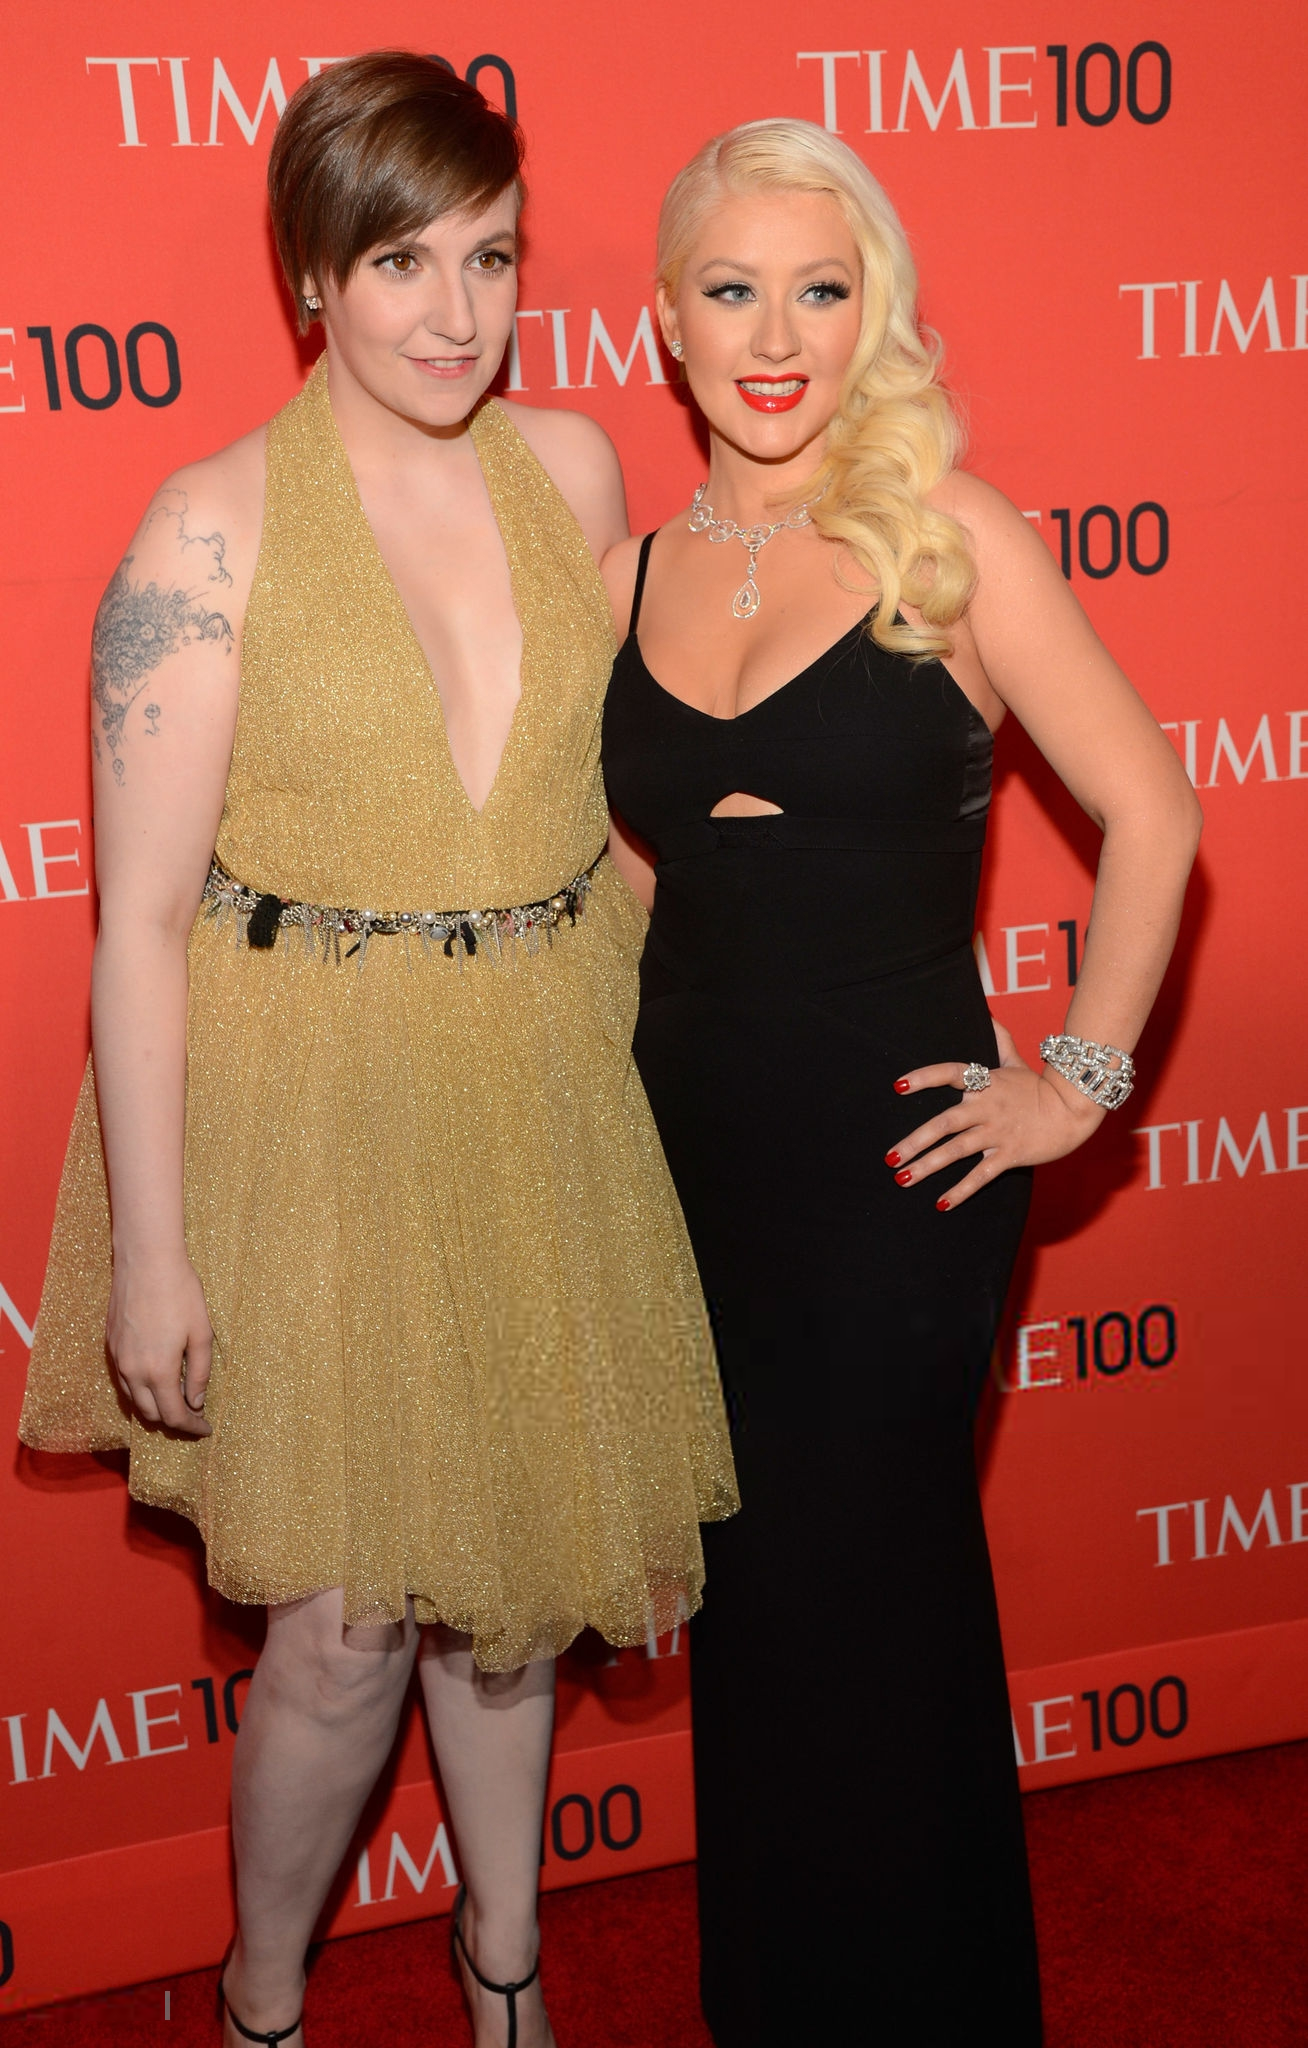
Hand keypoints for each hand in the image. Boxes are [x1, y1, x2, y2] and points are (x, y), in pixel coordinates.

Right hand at [106, 1251, 213, 1434]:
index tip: (206, 1429)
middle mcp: (132, 1371)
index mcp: (158, 1371)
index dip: (192, 1427)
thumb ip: (199, 1373)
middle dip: (173, 1422)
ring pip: (134, 1401)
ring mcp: (118, 1359)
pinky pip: (123, 1382)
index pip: (174, 1416)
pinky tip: (156, 1380)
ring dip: (155, 1407)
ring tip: (177, 1400)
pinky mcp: (110, 1346)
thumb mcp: (201, 1333)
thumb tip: (196, 1402)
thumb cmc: (180, 1293)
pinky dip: (140, 1391)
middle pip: (151, 1415)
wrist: (146, 1260)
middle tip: (194, 1416)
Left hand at [885, 1019, 1104, 1209]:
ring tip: (902, 1179)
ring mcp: (998, 1132)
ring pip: (957, 1151)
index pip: (950, 1074)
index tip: (897, 1086)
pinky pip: (981, 1175)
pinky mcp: (1011, 1154)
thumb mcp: (1017, 1061)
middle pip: (945, 1123)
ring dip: (928, 1166)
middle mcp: (987, 1107)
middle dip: (915, 1141)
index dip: (924, 1078)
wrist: (1076, 1110)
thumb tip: (986, 1012)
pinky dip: (961, 1190)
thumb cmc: (1042, 1087)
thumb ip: (998, 1040)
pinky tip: (941, 1203)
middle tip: (890, 1157)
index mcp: (985, 1082)